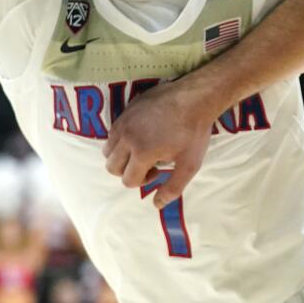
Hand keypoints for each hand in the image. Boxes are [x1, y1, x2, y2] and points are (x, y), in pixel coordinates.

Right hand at [103, 78, 212, 208]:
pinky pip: (112, 132)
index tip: (159, 170)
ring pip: (108, 150)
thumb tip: (157, 205)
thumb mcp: (189, 164)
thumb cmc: (194, 132)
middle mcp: (127, 137)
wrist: (195, 97)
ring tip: (142, 150)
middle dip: (128, 171)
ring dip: (121, 156)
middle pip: (112, 167)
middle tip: (149, 162)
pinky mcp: (126, 110)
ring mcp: (124, 121)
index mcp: (141, 152)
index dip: (143, 180)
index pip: (127, 180)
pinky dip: (121, 140)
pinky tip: (143, 134)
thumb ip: (173, 188)